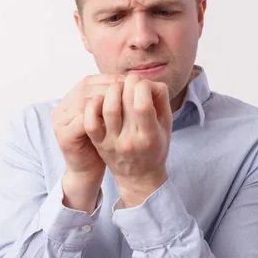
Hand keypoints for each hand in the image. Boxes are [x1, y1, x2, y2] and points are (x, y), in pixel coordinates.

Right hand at [51, 74, 123, 210]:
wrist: (88, 170)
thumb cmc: (101, 141)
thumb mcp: (105, 117)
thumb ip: (110, 99)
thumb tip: (131, 81)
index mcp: (69, 99)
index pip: (89, 81)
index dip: (109, 80)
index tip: (128, 82)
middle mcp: (61, 108)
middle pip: (86, 88)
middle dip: (110, 88)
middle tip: (129, 90)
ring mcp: (60, 122)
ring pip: (85, 102)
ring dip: (107, 100)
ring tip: (126, 102)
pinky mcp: (64, 135)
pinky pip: (83, 120)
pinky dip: (100, 117)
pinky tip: (117, 118)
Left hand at [84, 74, 172, 207]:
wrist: (139, 177)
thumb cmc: (155, 147)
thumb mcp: (166, 125)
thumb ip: (161, 100)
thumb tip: (148, 81)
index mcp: (149, 136)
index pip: (142, 104)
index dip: (142, 85)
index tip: (143, 84)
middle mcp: (130, 140)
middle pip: (125, 101)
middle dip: (128, 83)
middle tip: (130, 81)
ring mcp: (112, 142)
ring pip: (107, 108)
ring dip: (112, 90)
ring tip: (117, 87)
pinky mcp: (99, 143)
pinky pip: (90, 121)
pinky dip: (93, 105)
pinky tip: (101, 99)